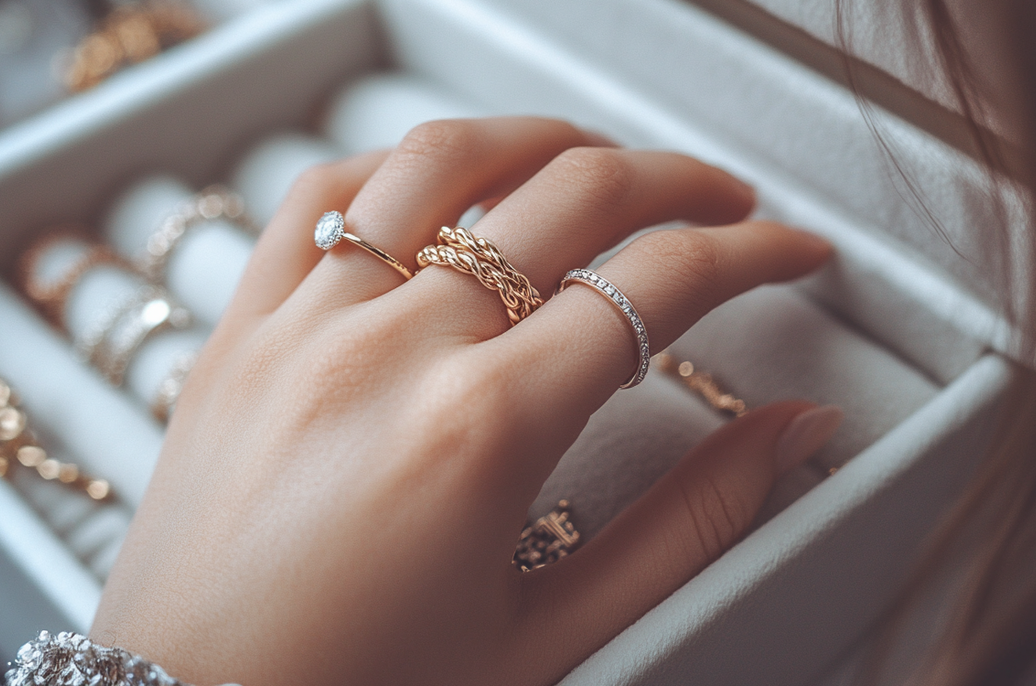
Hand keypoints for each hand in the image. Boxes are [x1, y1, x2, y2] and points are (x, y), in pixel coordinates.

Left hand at [91, 117, 836, 685]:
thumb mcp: (553, 635)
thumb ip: (689, 525)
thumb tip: (794, 433)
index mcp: (482, 430)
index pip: (655, 284)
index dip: (751, 252)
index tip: (789, 250)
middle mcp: (390, 349)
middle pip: (571, 194)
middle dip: (677, 180)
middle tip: (725, 198)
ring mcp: (304, 324)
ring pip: (444, 161)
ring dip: (543, 139)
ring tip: (597, 160)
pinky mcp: (242, 330)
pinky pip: (320, 195)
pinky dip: (396, 166)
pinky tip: (442, 183)